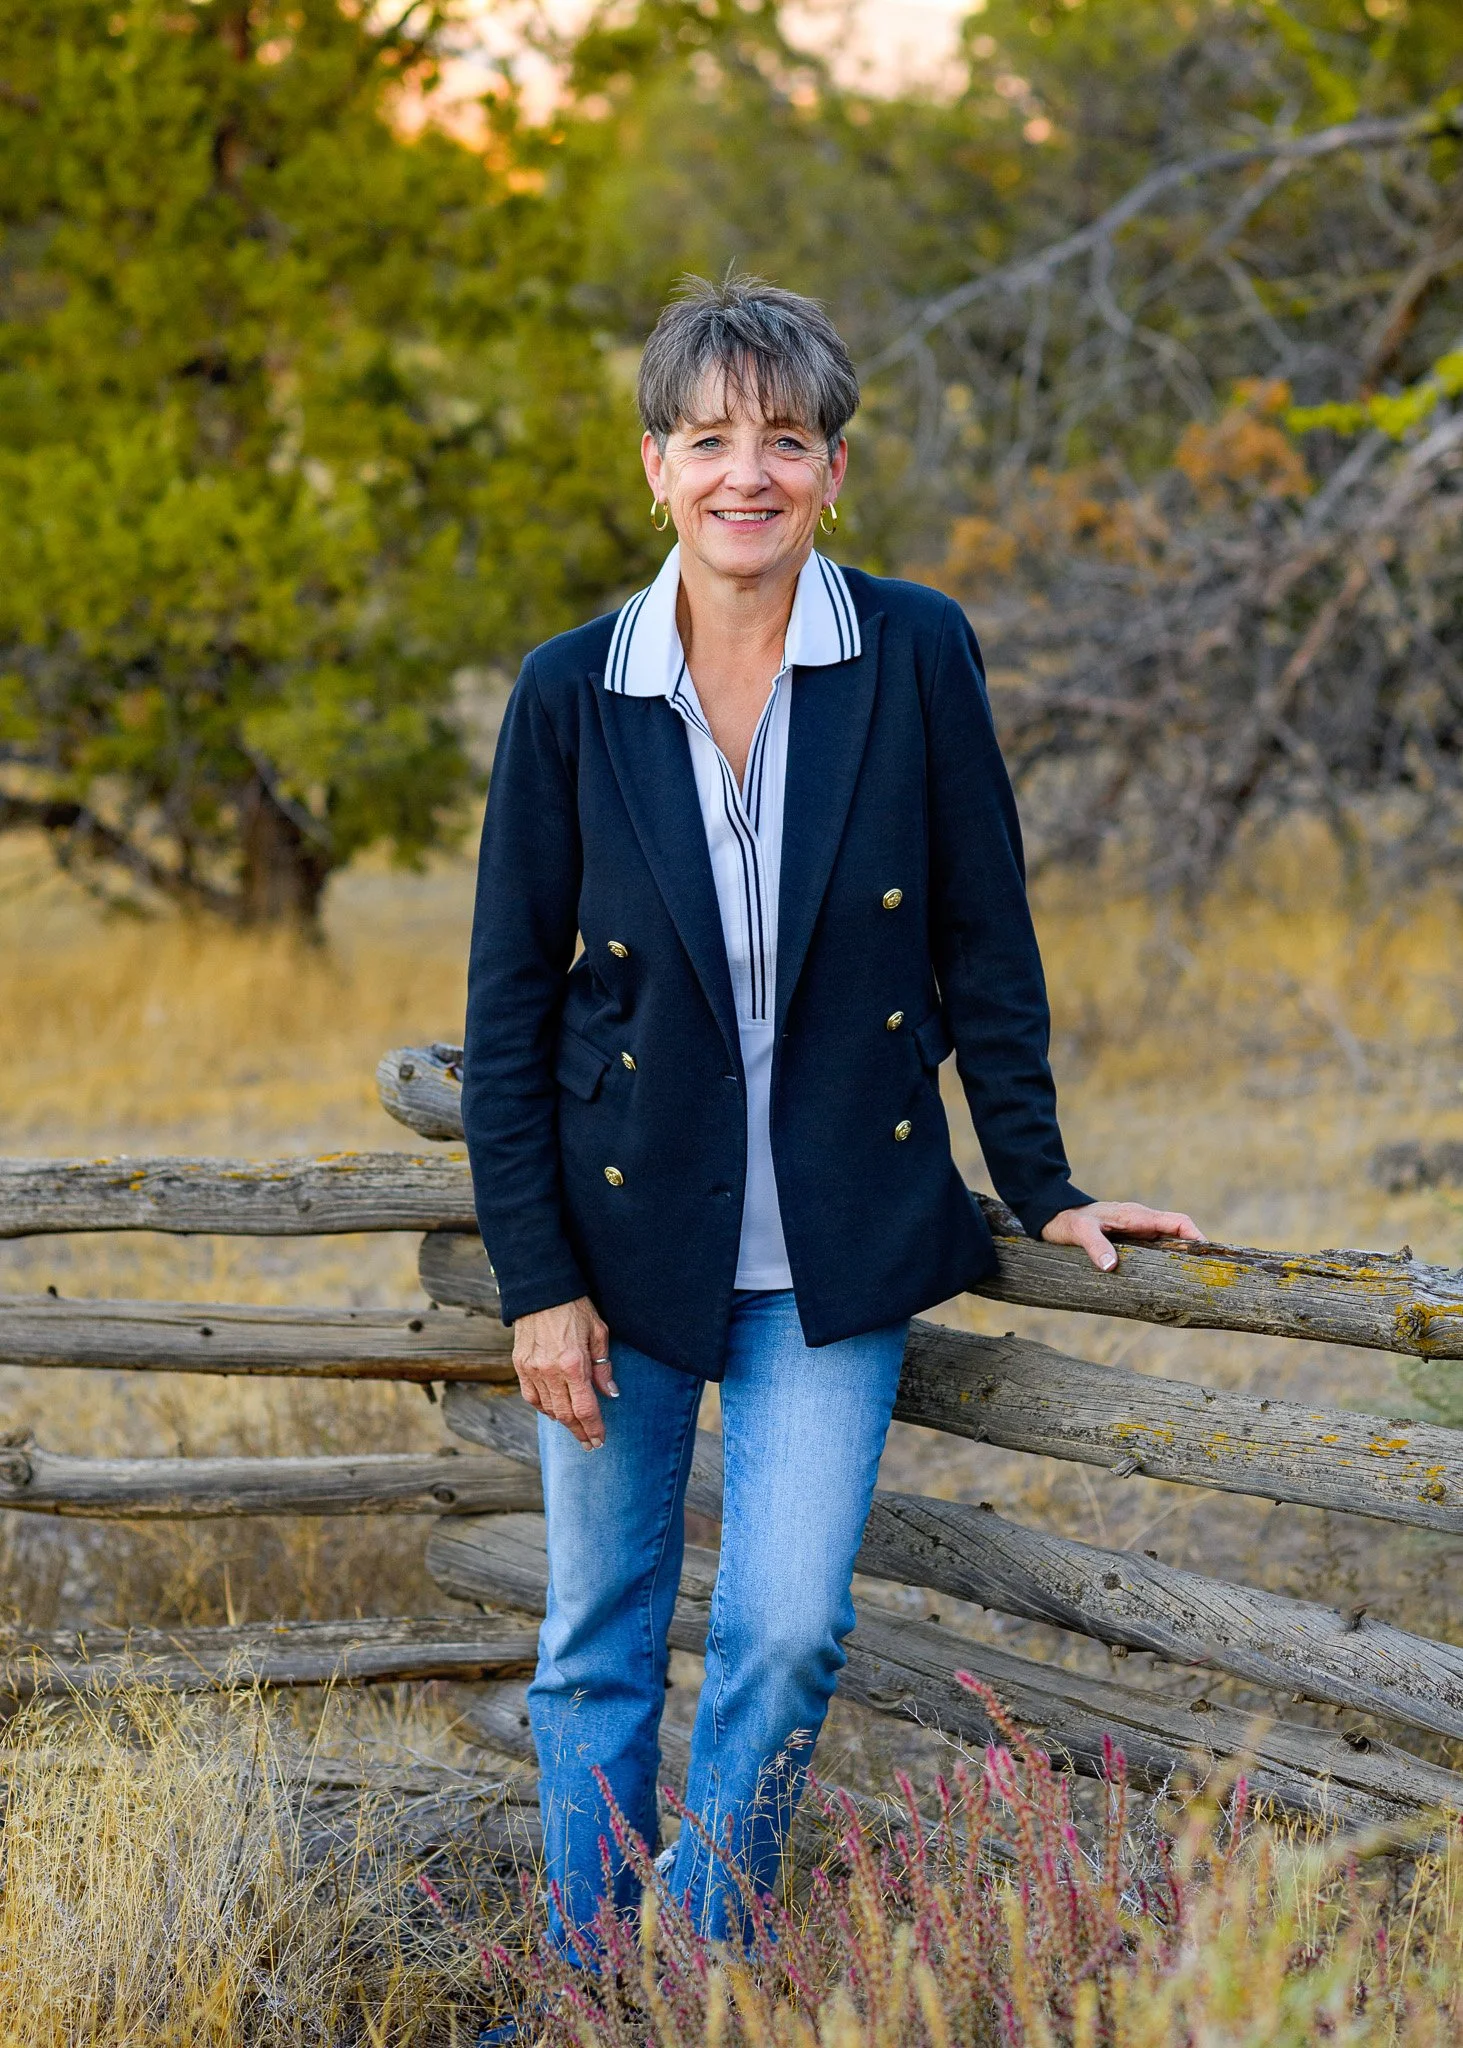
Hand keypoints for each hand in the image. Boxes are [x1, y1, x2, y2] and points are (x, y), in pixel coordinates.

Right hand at [512, 1297, 616, 1449]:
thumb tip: (610, 1393)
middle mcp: (550, 1371)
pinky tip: (554, 1411)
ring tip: (576, 1428)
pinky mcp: (520, 1365)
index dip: (594, 1428)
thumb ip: (603, 1366)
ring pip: (548, 1409)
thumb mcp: (598, 1332)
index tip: (600, 1440)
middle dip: (580, 1432)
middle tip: (590, 1443)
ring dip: (563, 1422)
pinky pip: (531, 1397)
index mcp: (573, 1363)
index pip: (585, 1408)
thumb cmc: (574, 1308)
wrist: (542, 1290)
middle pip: (566, 1415)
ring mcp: (532, 1370)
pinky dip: (544, 1408)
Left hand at [1041, 1201, 1203, 1272]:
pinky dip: (1166, 1262)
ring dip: (1182, 1259)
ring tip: (1194, 1282)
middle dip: (1195, 1251)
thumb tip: (1111, 1266)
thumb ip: (1095, 1246)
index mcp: (1136, 1216)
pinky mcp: (1130, 1241)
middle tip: (1207, 1276)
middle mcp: (1141, 1222)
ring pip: (1168, 1244)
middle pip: (1178, 1234)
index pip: (1177, 1221)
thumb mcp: (1079, 1232)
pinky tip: (1168, 1281)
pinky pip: (1155, 1251)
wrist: (1053, 1216)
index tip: (1207, 1255)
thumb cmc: (1068, 1221)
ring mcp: (1137, 1232)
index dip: (1195, 1236)